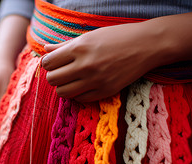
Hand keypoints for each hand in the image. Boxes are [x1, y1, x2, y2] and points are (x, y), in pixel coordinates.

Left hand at [42, 21, 162, 101]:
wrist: (146, 45)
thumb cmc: (116, 37)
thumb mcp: (89, 36)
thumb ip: (64, 45)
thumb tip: (45, 50)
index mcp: (79, 48)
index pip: (48, 63)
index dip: (48, 63)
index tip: (55, 62)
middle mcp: (85, 65)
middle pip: (52, 79)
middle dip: (54, 76)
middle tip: (63, 71)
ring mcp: (95, 80)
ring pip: (63, 92)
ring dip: (64, 86)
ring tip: (72, 79)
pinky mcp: (105, 91)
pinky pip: (80, 99)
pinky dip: (78, 94)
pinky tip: (84, 85)